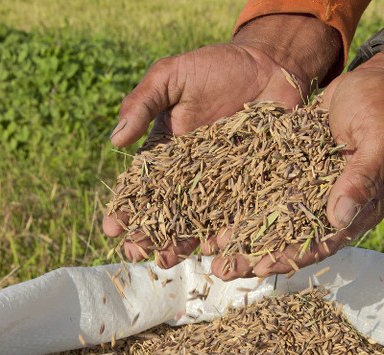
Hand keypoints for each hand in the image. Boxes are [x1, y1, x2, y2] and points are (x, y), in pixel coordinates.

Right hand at [104, 15, 341, 268]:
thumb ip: (142, 104)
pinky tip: (215, 248)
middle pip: (165, 213)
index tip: (112, 228)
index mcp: (165, 153)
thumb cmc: (215, 67)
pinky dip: (227, 233)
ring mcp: (222, 185)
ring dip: (181, 244)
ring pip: (198, 222)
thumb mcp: (171, 76)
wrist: (271, 64)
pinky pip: (238, 215)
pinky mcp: (253, 187)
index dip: (125, 208)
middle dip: (148, 236)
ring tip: (168, 261)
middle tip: (136, 254)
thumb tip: (114, 142)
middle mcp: (191, 176)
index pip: (141, 187)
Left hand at [206, 48, 383, 279]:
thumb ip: (362, 177)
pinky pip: (264, 190)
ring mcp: (310, 188)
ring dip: (242, 234)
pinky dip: (240, 201)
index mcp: (359, 207)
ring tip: (209, 249)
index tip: (258, 269)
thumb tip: (340, 218)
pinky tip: (213, 209)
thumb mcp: (379, 139)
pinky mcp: (293, 169)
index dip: (290, 257)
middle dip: (254, 255)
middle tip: (221, 270)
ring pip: (272, 218)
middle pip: (289, 238)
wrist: (376, 79)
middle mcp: (331, 204)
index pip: (321, 242)